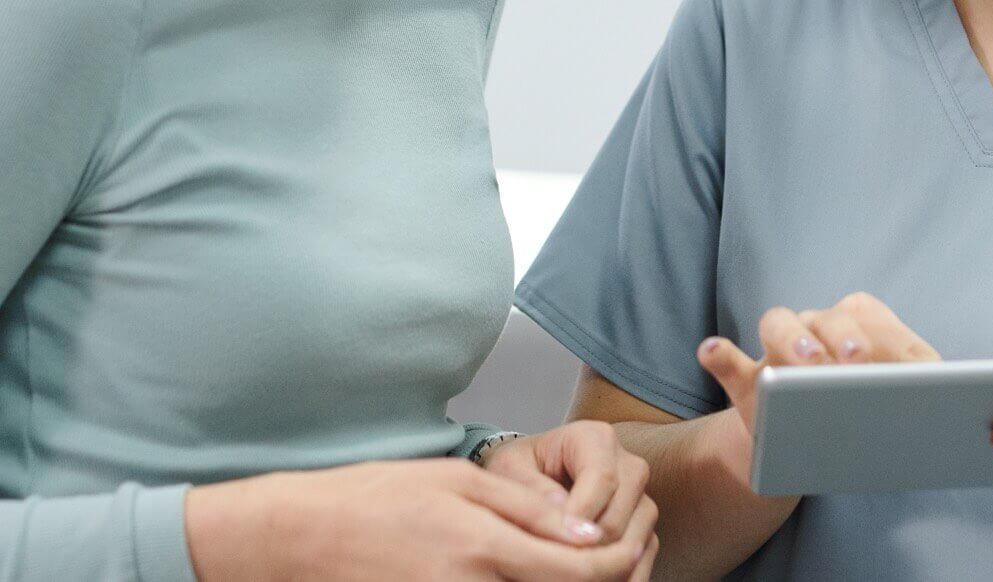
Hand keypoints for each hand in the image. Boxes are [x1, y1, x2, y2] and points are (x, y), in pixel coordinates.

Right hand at [186, 459, 654, 580]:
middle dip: (602, 578)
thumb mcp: (459, 481)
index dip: (618, 561)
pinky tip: (536, 568)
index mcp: (484, 549)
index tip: (633, 544)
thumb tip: (589, 531)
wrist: (300, 538)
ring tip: (582, 558)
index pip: (580, 571)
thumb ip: (527, 509)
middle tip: (624, 551)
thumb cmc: (375, 498)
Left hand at [483, 421, 659, 569]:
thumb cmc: (521, 469)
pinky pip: (642, 558)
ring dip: (601, 564)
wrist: (533, 476)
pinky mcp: (643, 525)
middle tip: (550, 560)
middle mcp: (628, 464)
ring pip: (633, 541)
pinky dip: (619, 575)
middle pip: (619, 516)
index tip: (551, 539)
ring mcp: (640, 497)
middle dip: (585, 545)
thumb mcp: (510, 470)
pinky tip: (589, 579)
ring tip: (563, 571)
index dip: (579, 516)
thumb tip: (563, 516)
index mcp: (596, 439)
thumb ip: (532, 490)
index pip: (602, 478)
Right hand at [696, 292, 940, 470]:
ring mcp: (777, 349)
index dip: (894, 341)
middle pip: (830, 318)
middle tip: (859, 363)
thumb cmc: (858, 418)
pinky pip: (727, 359)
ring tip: (806, 362)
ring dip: (792, 338)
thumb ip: (915, 396)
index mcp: (856, 325)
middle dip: (846, 337)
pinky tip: (714, 351)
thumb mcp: (890, 408)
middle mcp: (816, 327)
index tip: (912, 365)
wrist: (804, 446)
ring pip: (779, 323)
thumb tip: (955, 401)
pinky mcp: (746, 377)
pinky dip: (720, 354)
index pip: (877, 321)